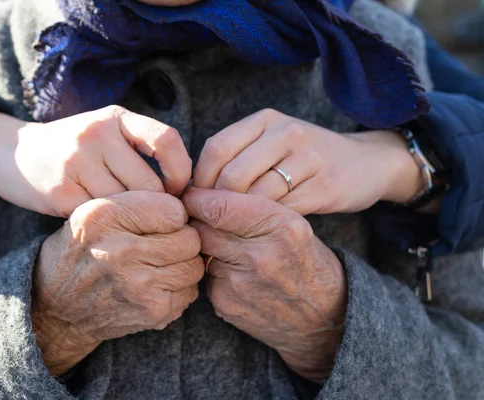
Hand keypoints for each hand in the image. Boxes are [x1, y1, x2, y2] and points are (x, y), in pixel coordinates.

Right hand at [0, 106, 190, 216]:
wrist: (12, 154)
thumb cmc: (76, 150)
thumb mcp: (108, 134)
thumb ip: (142, 150)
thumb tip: (187, 193)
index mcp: (116, 117)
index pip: (167, 140)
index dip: (181, 171)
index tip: (177, 192)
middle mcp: (96, 134)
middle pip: (149, 184)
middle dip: (156, 207)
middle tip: (154, 219)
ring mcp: (76, 161)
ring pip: (125, 205)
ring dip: (131, 220)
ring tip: (127, 222)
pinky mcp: (60, 191)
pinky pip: (101, 218)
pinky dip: (106, 225)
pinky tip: (101, 223)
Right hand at [31, 191, 203, 374]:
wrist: (56, 308)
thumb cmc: (81, 251)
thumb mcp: (93, 211)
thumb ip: (138, 201)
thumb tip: (190, 207)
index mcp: (105, 217)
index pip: (173, 210)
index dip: (171, 215)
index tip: (160, 222)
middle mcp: (121, 251)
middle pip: (189, 239)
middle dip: (181, 240)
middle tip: (163, 244)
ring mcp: (138, 285)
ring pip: (194, 265)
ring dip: (182, 265)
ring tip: (159, 264)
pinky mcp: (152, 312)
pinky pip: (189, 292)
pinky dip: (178, 289)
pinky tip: (155, 285)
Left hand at [183, 187, 346, 381]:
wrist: (323, 319)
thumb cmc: (305, 261)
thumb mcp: (293, 223)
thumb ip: (251, 205)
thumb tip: (201, 192)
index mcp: (281, 227)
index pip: (218, 205)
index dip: (197, 197)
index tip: (191, 193)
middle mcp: (259, 257)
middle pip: (201, 227)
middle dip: (196, 219)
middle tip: (199, 216)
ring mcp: (240, 285)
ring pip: (200, 250)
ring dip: (205, 245)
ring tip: (229, 247)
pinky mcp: (225, 304)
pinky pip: (205, 276)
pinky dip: (213, 270)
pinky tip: (235, 273)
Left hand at [193, 109, 422, 214]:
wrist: (366, 163)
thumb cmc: (303, 160)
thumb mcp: (270, 145)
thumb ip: (235, 159)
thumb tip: (191, 192)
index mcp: (265, 120)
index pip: (216, 148)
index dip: (199, 181)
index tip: (194, 204)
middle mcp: (287, 133)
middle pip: (233, 175)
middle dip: (217, 205)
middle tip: (212, 224)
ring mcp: (310, 158)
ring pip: (258, 196)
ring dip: (241, 220)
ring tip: (233, 231)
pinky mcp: (327, 185)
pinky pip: (285, 211)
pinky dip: (268, 226)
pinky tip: (263, 233)